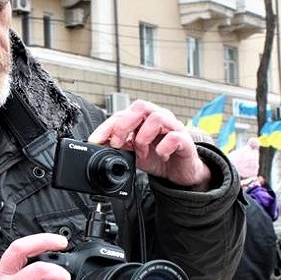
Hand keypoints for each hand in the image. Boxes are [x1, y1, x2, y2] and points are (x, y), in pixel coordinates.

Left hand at [88, 100, 210, 188]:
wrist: (180, 173)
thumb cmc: (158, 158)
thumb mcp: (134, 153)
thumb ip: (119, 146)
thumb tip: (100, 144)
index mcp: (144, 118)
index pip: (123, 113)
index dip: (107, 126)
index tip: (95, 140)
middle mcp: (159, 118)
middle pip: (141, 106)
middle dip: (124, 125)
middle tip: (117, 144)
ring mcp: (173, 127)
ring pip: (157, 118)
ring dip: (143, 137)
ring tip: (141, 153)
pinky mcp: (185, 140)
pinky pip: (174, 137)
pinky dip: (163, 148)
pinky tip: (161, 156)